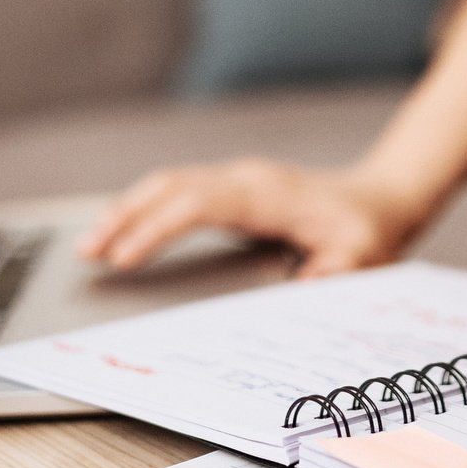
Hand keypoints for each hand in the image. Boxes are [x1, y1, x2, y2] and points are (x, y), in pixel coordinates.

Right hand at [76, 160, 426, 277]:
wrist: (379, 198)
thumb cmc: (367, 230)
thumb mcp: (361, 258)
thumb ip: (333, 274)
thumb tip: (301, 288)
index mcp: (267, 194)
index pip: (198, 202)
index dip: (158, 227)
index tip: (125, 257)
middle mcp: (245, 179)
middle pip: (170, 185)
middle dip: (124, 215)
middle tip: (87, 252)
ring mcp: (235, 179)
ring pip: (168, 183)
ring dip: (127, 210)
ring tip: (91, 246)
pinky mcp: (231, 188)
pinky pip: (178, 191)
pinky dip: (144, 209)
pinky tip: (123, 233)